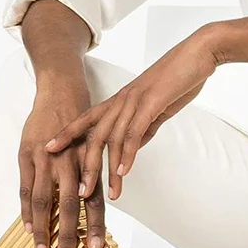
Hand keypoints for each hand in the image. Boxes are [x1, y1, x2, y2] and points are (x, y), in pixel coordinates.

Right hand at [19, 84, 106, 247]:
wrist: (61, 90)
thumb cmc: (81, 124)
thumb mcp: (93, 148)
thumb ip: (91, 177)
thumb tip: (91, 209)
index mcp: (87, 163)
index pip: (94, 201)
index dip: (96, 226)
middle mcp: (69, 162)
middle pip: (69, 205)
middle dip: (69, 234)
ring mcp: (46, 158)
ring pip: (44, 200)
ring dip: (44, 228)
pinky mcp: (27, 154)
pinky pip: (26, 187)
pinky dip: (26, 209)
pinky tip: (28, 227)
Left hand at [45, 26, 218, 199]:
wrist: (199, 53)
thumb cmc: (177, 80)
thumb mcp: (154, 111)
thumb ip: (140, 130)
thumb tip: (130, 150)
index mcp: (119, 102)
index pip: (85, 121)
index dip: (66, 135)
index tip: (49, 151)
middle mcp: (121, 102)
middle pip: (93, 137)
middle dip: (85, 167)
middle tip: (82, 193)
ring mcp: (134, 102)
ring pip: (112, 139)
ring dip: (109, 169)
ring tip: (110, 193)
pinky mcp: (151, 103)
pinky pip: (134, 133)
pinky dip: (128, 155)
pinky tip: (124, 172)